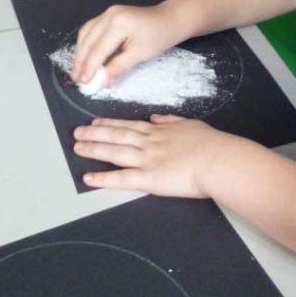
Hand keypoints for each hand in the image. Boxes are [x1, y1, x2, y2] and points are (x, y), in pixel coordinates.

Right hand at [72, 3, 184, 86]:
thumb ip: (119, 67)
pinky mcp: (108, 14)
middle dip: (81, 61)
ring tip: (78, 70)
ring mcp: (108, 12)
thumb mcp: (140, 54)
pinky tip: (85, 56)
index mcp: (119, 24)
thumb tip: (103, 82)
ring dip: (80, 52)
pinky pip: (91, 29)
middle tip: (76, 79)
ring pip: (86, 33)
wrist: (168, 20)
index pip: (99, 49)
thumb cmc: (159, 37)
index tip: (83, 81)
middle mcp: (109, 15)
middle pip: (89, 40)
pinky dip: (86, 43)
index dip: (90, 67)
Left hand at [74, 115, 252, 195]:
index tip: (96, 122)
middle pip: (116, 136)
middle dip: (94, 134)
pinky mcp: (149, 178)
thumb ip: (171, 121)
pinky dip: (103, 178)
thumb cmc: (211, 144)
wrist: (218, 160)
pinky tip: (89, 178)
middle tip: (77, 132)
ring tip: (77, 148)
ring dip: (93, 149)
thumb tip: (157, 118)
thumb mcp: (190, 124)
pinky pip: (121, 178)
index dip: (110, 124)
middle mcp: (149, 142)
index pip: (129, 126)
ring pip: (114, 152)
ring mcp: (147, 159)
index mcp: (159, 131)